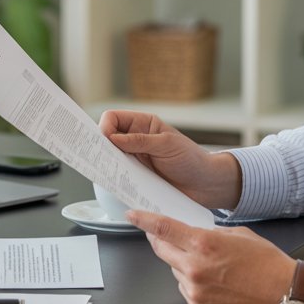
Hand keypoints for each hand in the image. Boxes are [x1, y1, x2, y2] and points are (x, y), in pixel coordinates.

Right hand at [99, 109, 240, 209]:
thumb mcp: (166, 145)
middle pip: (107, 138)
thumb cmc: (191, 159)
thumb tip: (113, 138)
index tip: (106, 140)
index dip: (106, 127)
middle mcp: (135, 140)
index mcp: (143, 124)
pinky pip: (119, 176)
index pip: (113, 118)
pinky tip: (116, 181)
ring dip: (107, 163)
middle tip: (98, 156)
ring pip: (110, 158)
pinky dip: (114, 178)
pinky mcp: (136, 177)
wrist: (205, 185)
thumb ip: (140, 140)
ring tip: (107, 170)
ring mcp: (134, 160)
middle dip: (100, 145)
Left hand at [127, 210, 295, 303]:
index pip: (163, 229)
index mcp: (204, 245)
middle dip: (162, 242)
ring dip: (185, 265)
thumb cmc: (267, 263)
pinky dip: (195, 284)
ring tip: (214, 267)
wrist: (284, 294)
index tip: (133, 215)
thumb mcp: (237, 234)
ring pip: (176, 272)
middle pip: (162, 251)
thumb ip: (209, 233)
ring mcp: (195, 292)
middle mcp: (195, 269)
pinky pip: (187, 291)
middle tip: (169, 237)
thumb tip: (192, 235)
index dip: (144, 220)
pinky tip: (217, 283)